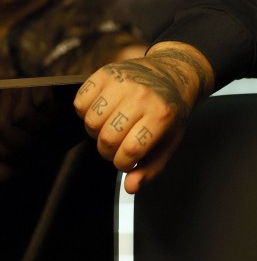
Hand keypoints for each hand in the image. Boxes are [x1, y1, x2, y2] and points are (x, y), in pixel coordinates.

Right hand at [74, 42, 213, 192]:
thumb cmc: (170, 112)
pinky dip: (85, 112)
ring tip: (110, 127)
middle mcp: (142, 96)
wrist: (174, 73)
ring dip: (95, 133)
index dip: (123, 163)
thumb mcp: (170, 141)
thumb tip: (130, 188)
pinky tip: (102, 111)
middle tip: (118, 145)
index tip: (127, 160)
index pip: (130, 151)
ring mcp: (122, 82)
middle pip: (108, 138)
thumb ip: (151, 168)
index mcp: (162, 115)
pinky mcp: (104, 72)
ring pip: (91, 122)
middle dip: (108, 151)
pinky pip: (80, 102)